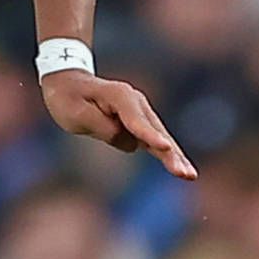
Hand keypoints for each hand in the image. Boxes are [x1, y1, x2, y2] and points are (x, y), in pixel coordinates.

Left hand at [41, 68, 197, 179]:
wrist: (69, 83)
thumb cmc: (68, 98)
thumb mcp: (75, 113)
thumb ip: (103, 127)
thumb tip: (131, 144)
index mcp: (119, 96)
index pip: (136, 121)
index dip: (149, 135)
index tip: (164, 148)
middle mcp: (136, 102)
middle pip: (156, 131)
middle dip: (169, 152)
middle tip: (182, 172)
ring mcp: (140, 112)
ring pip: (161, 138)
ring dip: (175, 157)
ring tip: (189, 176)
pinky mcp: (139, 124)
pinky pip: (156, 142)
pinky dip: (169, 156)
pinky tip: (183, 170)